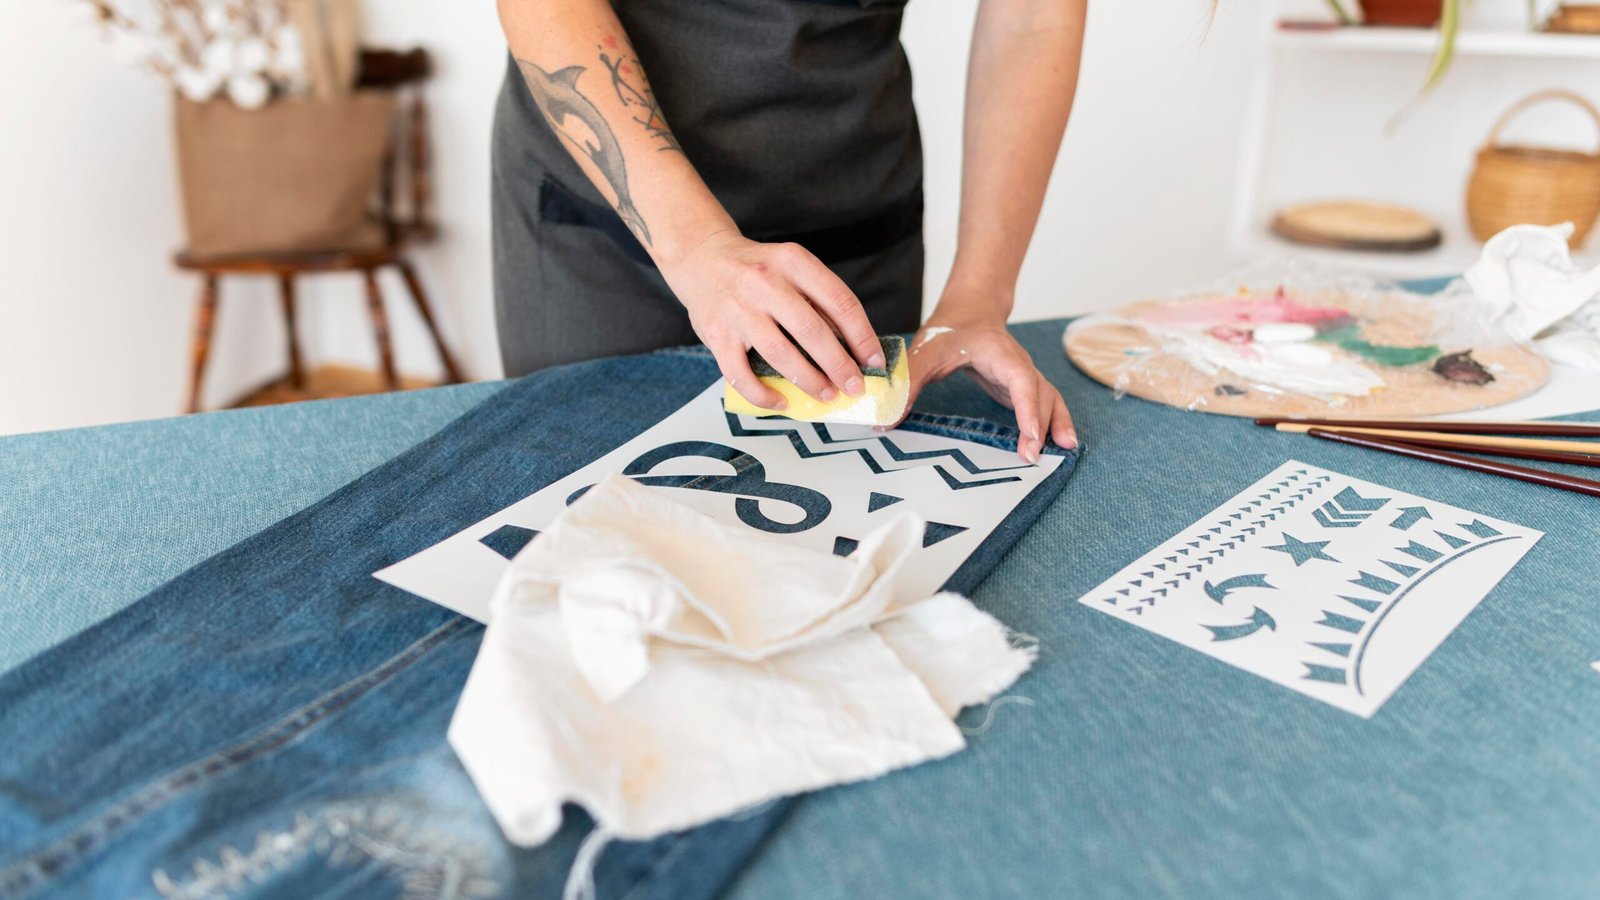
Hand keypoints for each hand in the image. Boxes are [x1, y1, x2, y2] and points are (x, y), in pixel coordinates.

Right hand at [659, 228, 883, 408]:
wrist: (701, 258)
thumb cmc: (757, 269)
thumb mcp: (791, 267)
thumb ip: (818, 300)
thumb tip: (853, 347)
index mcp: (793, 262)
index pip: (839, 301)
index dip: (862, 336)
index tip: (874, 360)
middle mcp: (765, 282)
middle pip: (813, 331)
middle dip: (840, 365)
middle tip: (855, 387)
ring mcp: (738, 310)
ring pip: (781, 355)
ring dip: (810, 381)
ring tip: (827, 395)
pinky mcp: (716, 335)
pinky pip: (741, 375)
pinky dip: (764, 395)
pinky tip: (782, 402)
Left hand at [895, 310, 1076, 462]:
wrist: (970, 310)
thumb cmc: (950, 330)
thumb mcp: (923, 353)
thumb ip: (907, 384)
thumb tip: (884, 419)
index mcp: (998, 352)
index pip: (1020, 380)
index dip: (1027, 408)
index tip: (1030, 435)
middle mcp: (1019, 363)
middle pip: (1039, 393)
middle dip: (1041, 424)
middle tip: (1033, 457)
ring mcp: (1025, 374)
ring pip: (1049, 397)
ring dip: (1057, 423)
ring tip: (1065, 450)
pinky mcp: (1023, 387)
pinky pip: (1045, 403)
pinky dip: (1054, 421)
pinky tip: (1061, 443)